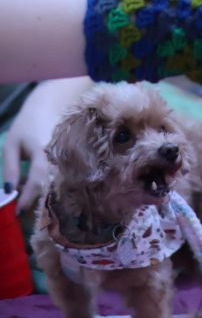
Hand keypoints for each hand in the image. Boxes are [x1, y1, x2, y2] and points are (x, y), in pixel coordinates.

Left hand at [3, 78, 92, 212]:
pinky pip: (63, 178)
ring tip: (29, 198)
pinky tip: (40, 186)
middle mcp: (61, 157)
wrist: (54, 104)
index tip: (17, 213)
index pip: (37, 181)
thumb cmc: (29, 124)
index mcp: (43, 152)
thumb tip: (9, 192)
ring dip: (43, 195)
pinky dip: (50, 186)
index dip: (27, 199)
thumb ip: (12, 168)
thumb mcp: (13, 144)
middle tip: (22, 211)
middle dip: (35, 203)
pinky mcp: (75, 160)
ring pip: (58, 184)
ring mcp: (71, 159)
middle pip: (51, 187)